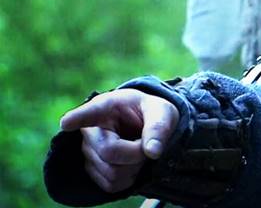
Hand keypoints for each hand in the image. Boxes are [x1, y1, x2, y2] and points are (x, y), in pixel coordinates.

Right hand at [60, 88, 178, 192]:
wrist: (144, 126)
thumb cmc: (150, 114)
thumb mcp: (161, 112)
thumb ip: (159, 127)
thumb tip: (152, 152)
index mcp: (106, 107)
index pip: (88, 113)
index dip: (77, 118)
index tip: (67, 122)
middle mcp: (90, 130)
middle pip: (110, 152)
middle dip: (137, 152)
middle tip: (145, 143)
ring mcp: (87, 152)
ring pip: (112, 173)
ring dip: (135, 167)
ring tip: (138, 151)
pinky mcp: (91, 170)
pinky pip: (111, 186)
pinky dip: (129, 179)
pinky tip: (131, 164)